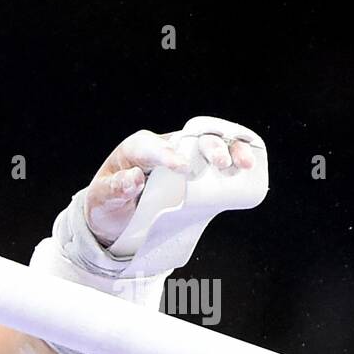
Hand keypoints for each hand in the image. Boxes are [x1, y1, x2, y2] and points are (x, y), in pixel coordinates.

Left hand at [84, 125, 259, 245]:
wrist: (117, 217)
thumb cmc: (107, 202)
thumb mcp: (102, 198)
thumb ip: (116, 188)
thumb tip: (134, 178)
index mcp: (138, 149)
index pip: (153, 146)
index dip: (168, 154)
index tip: (181, 168)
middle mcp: (166, 147)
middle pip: (192, 137)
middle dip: (210, 146)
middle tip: (222, 164)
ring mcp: (186, 157)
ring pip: (213, 143)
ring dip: (233, 148)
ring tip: (245, 164)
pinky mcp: (199, 173)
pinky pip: (222, 161)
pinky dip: (238, 158)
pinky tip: (250, 168)